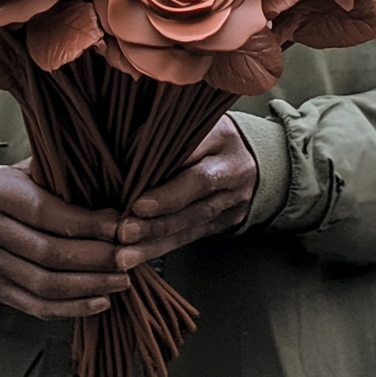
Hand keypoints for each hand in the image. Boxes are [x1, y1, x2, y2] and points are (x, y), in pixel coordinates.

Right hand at [0, 162, 129, 319]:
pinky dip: (70, 308)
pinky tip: (99, 301)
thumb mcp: (33, 171)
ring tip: (120, 280)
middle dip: (95, 258)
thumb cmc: (17, 190)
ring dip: (88, 286)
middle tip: (128, 258)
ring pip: (44, 284)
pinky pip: (35, 306)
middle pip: (47, 252)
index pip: (47, 213)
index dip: (88, 225)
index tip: (121, 229)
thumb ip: (66, 180)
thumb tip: (118, 203)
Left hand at [115, 114, 256, 269]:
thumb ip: (162, 128)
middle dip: (157, 216)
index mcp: (221, 136)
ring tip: (125, 254)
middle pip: (194, 194)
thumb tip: (123, 142)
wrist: (252, 157)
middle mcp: (230, 169)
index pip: (194, 155)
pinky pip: (189, 237)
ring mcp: (228, 200)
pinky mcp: (220, 222)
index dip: (166, 177)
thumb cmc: (208, 133)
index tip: (136, 198)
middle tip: (125, 229)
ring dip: (154, 241)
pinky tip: (137, 257)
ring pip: (190, 223)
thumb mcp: (191, 119)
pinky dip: (161, 248)